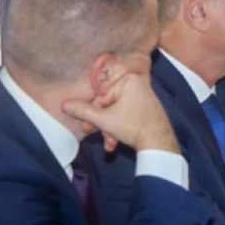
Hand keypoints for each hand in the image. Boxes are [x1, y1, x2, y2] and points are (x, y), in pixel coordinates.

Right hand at [62, 71, 178, 153]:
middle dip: (104, 124)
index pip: (101, 97)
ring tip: (111, 143)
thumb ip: (83, 111)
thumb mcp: (104, 120)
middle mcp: (137, 83)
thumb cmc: (132, 127)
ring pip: (118, 111)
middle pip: (110, 105)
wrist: (159, 141)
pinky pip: (128, 112)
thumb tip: (64, 104)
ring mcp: (144, 94)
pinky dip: (121, 125)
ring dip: (111, 128)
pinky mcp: (148, 104)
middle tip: (101, 138)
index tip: (86, 129)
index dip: (92, 115)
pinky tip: (118, 139)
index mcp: (128, 80)